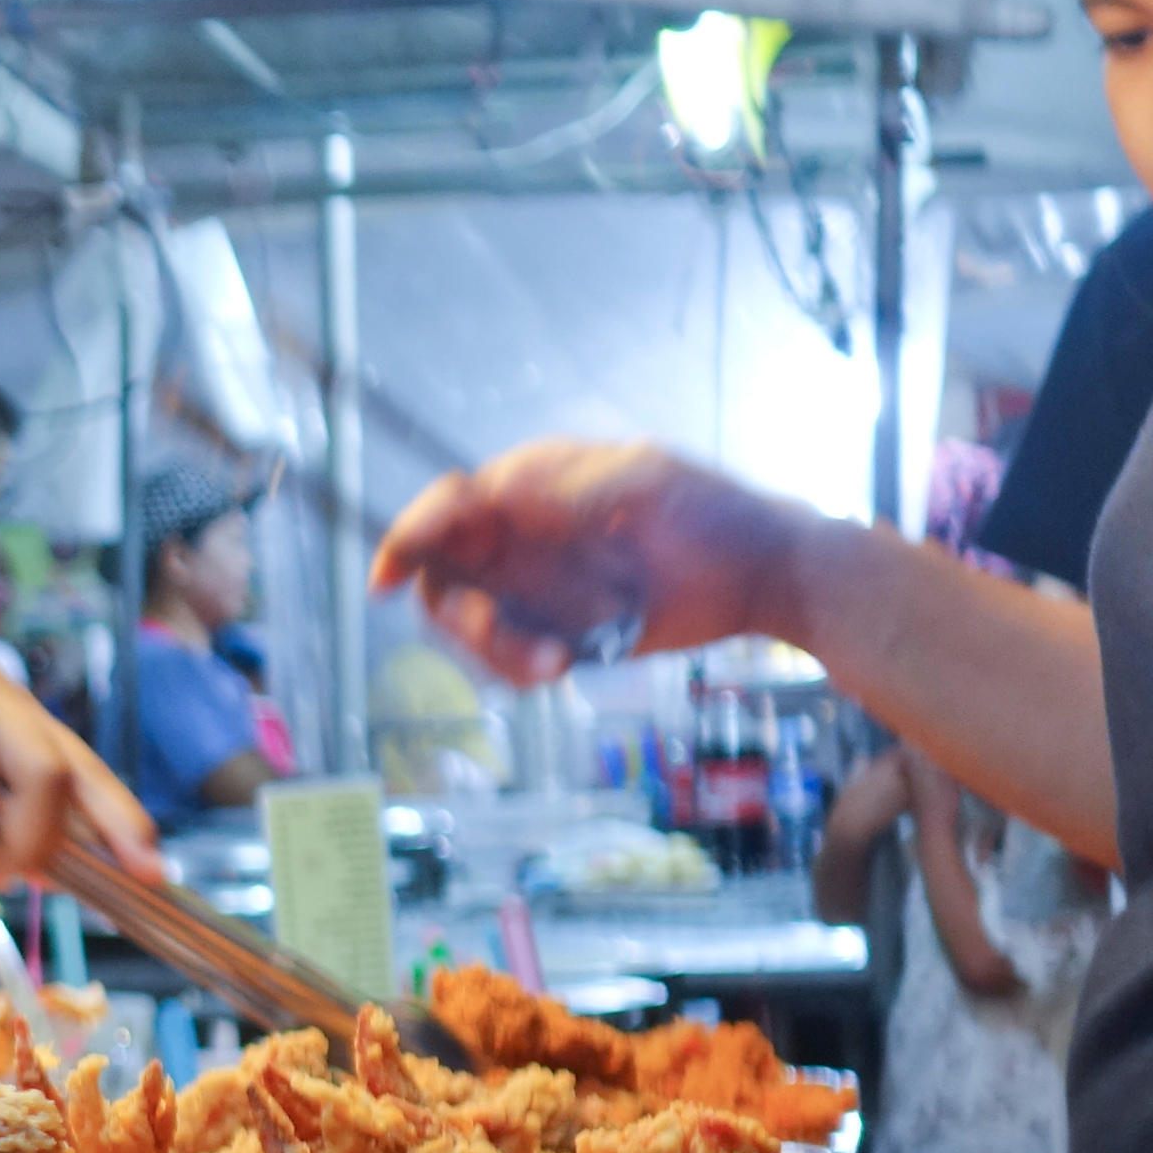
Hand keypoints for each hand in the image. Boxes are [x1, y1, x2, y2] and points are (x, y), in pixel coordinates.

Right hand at [373, 441, 820, 685]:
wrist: (766, 576)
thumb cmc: (710, 517)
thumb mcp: (638, 485)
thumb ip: (559, 489)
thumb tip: (486, 486)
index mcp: (533, 486)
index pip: (449, 507)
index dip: (409, 538)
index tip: (386, 578)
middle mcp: (524, 536)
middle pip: (447, 578)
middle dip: (466, 619)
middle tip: (515, 648)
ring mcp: (539, 585)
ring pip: (473, 624)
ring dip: (498, 651)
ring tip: (555, 663)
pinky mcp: (558, 627)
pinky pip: (510, 654)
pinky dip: (522, 667)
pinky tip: (563, 666)